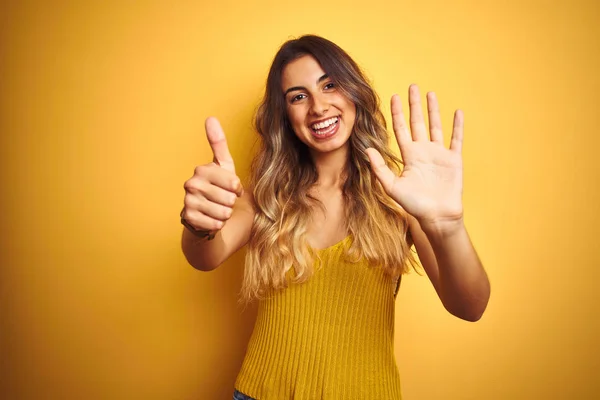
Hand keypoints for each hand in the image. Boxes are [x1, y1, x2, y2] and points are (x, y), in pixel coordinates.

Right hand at [182, 117, 242, 231]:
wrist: (204, 214)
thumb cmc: (217, 187)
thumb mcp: (223, 165)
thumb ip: (218, 143)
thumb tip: (210, 117)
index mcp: (202, 170)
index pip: (234, 182)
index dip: (237, 189)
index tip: (231, 188)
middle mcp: (191, 184)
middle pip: (229, 199)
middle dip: (231, 203)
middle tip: (222, 201)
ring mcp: (188, 201)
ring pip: (224, 213)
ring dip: (225, 214)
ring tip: (217, 210)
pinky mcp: (188, 219)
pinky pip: (216, 224)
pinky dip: (218, 225)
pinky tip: (211, 219)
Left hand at [366, 85, 463, 227]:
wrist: (436, 216)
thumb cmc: (413, 205)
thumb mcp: (392, 187)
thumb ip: (380, 168)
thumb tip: (367, 149)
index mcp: (408, 156)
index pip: (401, 129)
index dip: (397, 113)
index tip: (393, 97)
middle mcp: (423, 151)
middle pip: (418, 122)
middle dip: (414, 105)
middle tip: (412, 86)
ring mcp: (439, 154)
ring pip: (436, 126)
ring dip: (434, 110)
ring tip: (430, 93)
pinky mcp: (454, 160)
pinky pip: (456, 139)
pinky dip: (457, 126)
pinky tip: (457, 112)